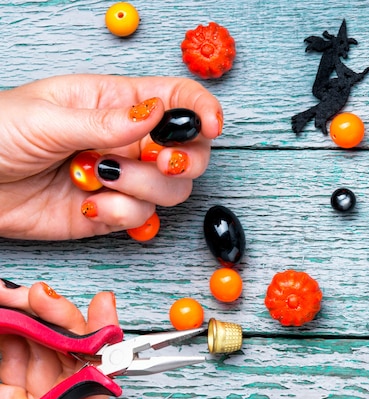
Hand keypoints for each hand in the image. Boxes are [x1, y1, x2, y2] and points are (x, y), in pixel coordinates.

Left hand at [0, 74, 222, 239]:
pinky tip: (88, 203)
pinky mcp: (112, 212)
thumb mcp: (47, 116)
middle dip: (183, 160)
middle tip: (159, 162)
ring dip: (142, 188)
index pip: (176, 99)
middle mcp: (128, 141)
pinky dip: (119, 214)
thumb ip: (105, 121)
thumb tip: (156, 115)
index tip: (210, 126)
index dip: (201, 111)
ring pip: (170, 190)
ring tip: (100, 177)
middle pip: (189, 152)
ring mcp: (123, 179)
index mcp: (115, 103)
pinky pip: (140, 217)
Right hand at [0, 281, 117, 398]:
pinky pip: (8, 351)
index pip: (92, 388)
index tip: (102, 309)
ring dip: (31, 318)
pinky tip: (5, 309)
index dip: (101, 346)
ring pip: (38, 349)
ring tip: (12, 296)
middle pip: (67, 360)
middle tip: (39, 295)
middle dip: (59, 322)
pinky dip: (6, 328)